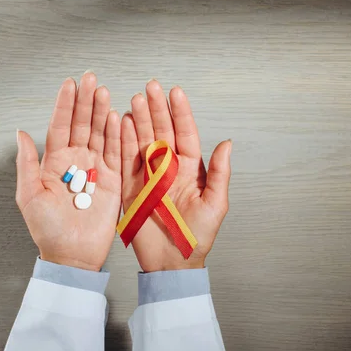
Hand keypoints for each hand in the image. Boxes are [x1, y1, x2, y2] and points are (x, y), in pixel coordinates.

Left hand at [15, 72, 121, 270]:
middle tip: (91, 79)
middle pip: (82, 125)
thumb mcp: (29, 196)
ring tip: (104, 92)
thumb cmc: (48, 229)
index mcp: (55, 162)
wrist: (72, 255)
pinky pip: (117, 153)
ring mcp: (96, 169)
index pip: (60, 126)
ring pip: (100, 134)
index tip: (70, 84)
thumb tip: (20, 134)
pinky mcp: (113, 180)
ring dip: (102, 113)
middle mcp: (77, 161)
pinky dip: (118, 135)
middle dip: (86, 101)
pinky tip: (118, 118)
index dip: (65, 105)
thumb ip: (26, 164)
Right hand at [121, 80, 231, 271]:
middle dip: (156, 108)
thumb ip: (219, 173)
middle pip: (162, 131)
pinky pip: (126, 159)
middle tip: (150, 87)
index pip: (185, 133)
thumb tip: (227, 143)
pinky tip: (122, 123)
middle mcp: (169, 168)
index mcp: (190, 169)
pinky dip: (123, 141)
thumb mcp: (215, 204)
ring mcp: (149, 175)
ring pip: (143, 140)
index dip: (180, 112)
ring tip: (135, 99)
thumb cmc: (197, 237)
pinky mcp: (132, 186)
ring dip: (139, 119)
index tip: (175, 92)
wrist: (172, 262)